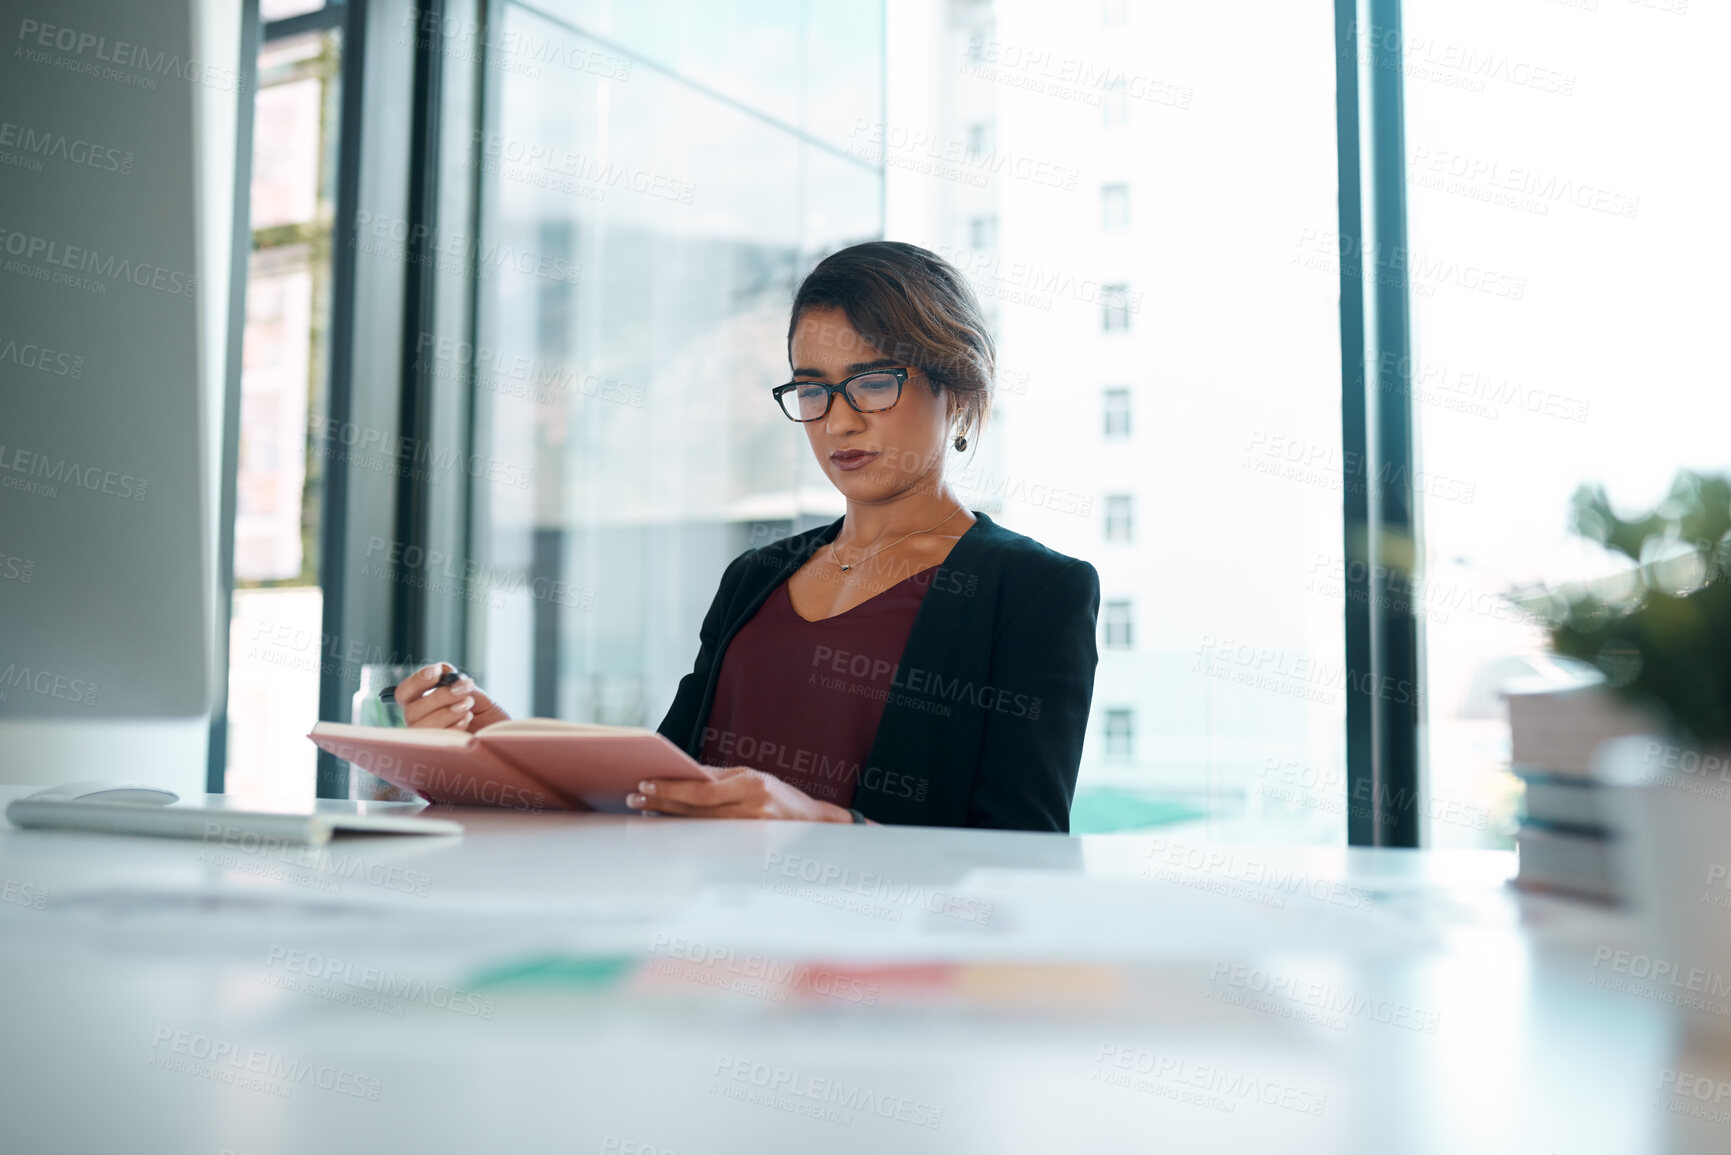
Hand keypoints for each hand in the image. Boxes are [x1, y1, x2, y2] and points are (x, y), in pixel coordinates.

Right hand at [394, 662, 508, 732]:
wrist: (501, 738)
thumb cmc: (487, 717)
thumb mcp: (477, 695)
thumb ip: (458, 684)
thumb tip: (445, 671)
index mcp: (422, 704)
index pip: (405, 693)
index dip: (417, 681)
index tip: (436, 672)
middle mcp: (418, 723)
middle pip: (411, 710)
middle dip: (440, 697)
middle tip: (463, 691)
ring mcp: (426, 740)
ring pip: (422, 726)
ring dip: (447, 713)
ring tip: (468, 706)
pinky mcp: (438, 754)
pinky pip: (435, 741)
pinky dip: (452, 727)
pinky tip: (467, 721)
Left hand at [627, 766, 852, 822]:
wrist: (816, 825)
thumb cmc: (782, 797)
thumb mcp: (754, 777)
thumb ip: (720, 778)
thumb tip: (683, 775)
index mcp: (752, 785)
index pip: (700, 789)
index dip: (670, 788)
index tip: (645, 783)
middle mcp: (752, 809)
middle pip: (695, 810)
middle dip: (662, 803)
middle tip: (636, 798)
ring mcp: (751, 834)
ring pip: (698, 827)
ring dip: (669, 820)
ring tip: (645, 814)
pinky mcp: (750, 852)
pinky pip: (711, 842)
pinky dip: (687, 835)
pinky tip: (669, 830)